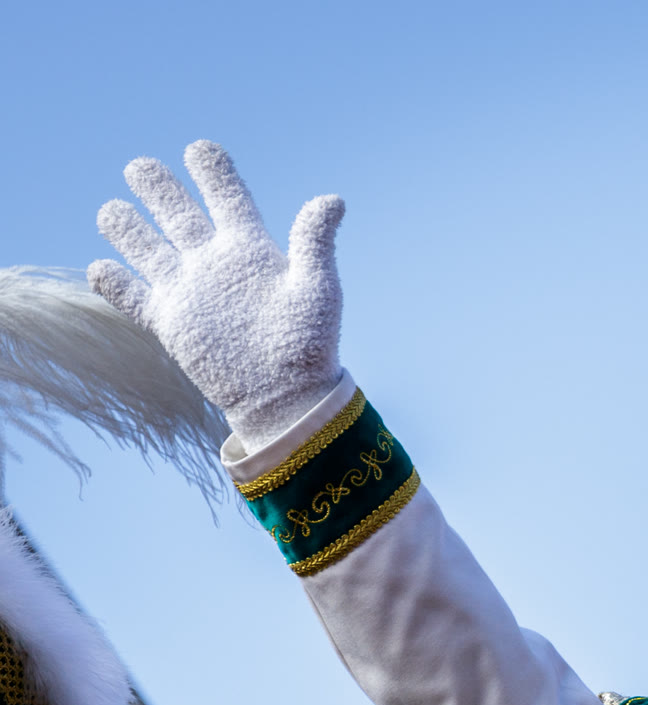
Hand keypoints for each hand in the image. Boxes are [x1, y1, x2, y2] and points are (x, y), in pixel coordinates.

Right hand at [88, 141, 344, 450]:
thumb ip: (314, 243)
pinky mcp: (170, 321)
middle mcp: (214, 262)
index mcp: (250, 248)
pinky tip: (100, 267)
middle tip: (141, 167)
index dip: (212, 172)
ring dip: (128, 228)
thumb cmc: (310, 343)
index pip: (226, 197)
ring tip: (113, 210)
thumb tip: (333, 200)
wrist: (287, 395)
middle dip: (158, 188)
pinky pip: (133, 296)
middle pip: (178, 214)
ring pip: (148, 248)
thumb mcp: (317, 289)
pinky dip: (113, 283)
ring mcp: (189, 290)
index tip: (199, 149)